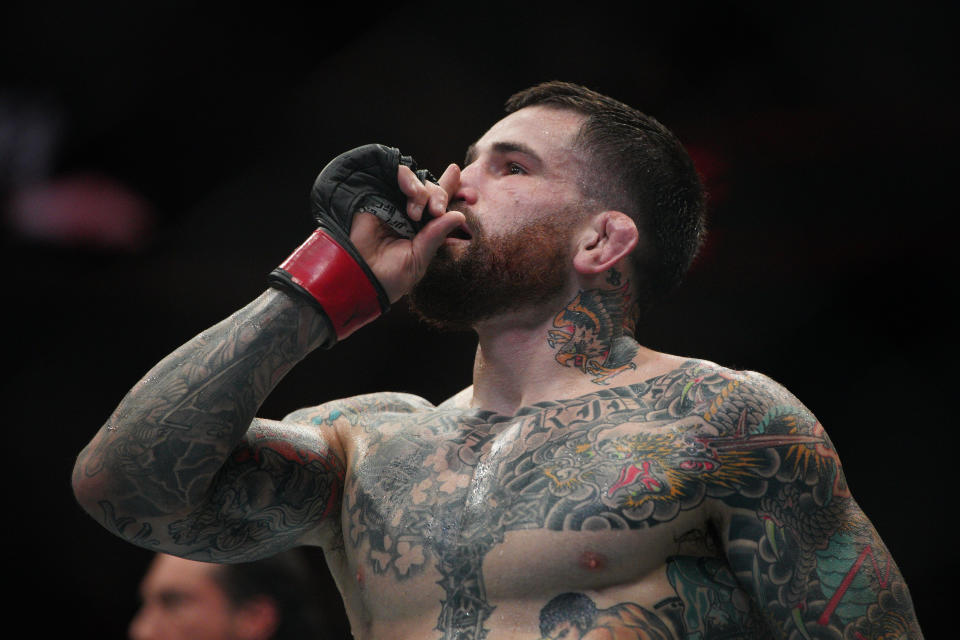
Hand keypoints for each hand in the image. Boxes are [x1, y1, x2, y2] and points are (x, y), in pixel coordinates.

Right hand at [350, 163, 464, 301]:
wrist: (358, 277)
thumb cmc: (389, 277)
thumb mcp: (419, 258)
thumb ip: (436, 236)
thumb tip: (459, 216)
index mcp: (423, 230)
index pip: (443, 207)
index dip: (456, 194)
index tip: (470, 194)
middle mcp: (410, 214)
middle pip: (433, 190)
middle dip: (441, 195)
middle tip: (436, 211)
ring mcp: (393, 203)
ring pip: (417, 181)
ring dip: (423, 190)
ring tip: (416, 211)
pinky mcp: (377, 195)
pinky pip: (397, 175)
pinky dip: (408, 176)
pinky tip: (410, 191)